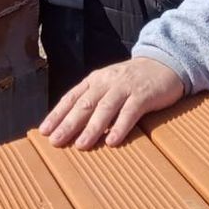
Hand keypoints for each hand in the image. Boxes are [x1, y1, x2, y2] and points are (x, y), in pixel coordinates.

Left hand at [38, 57, 183, 148]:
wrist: (163, 63)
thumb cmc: (131, 80)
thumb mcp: (108, 84)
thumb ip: (92, 99)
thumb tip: (69, 124)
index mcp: (95, 80)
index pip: (71, 97)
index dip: (57, 114)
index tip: (44, 131)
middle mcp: (107, 82)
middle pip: (84, 104)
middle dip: (68, 124)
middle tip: (56, 142)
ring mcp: (125, 87)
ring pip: (105, 108)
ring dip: (92, 128)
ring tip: (81, 145)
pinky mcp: (143, 95)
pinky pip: (130, 112)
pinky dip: (120, 127)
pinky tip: (112, 141)